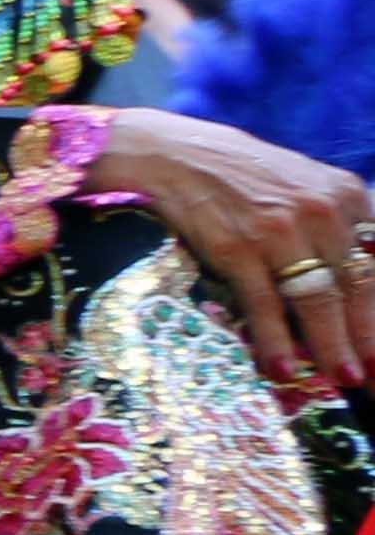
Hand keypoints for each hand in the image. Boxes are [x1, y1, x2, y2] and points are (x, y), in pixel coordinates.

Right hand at [98, 107, 374, 392]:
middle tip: (373, 376)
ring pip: (318, 300)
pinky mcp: (237, 248)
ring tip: (344, 379)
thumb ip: (341, 229)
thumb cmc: (248, 177)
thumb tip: (359, 291)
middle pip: (359, 288)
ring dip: (332, 347)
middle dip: (368, 339)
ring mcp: (279, 231)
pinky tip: (284, 368)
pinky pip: (265, 304)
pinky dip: (275, 341)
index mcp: (349, 196)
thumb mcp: (310, 189)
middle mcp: (322, 211)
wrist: (179, 155)